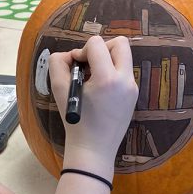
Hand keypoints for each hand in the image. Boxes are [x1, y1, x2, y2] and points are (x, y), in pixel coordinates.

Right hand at [48, 36, 137, 177]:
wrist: (94, 150)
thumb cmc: (76, 122)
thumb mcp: (59, 90)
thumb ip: (58, 63)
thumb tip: (69, 55)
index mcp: (107, 78)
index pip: (97, 44)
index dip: (82, 50)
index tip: (76, 65)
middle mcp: (125, 80)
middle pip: (120, 43)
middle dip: (102, 48)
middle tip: (89, 63)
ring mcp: (132, 88)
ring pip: (123, 57)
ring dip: (107, 60)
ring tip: (92, 79)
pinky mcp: (134, 95)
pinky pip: (124, 72)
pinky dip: (111, 73)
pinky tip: (99, 91)